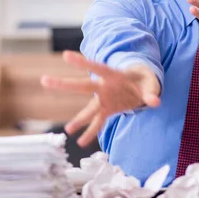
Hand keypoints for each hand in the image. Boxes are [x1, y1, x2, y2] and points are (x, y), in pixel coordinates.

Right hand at [40, 51, 160, 146]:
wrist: (142, 85)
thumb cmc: (145, 79)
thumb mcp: (151, 82)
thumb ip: (151, 91)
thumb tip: (154, 101)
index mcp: (113, 74)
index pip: (96, 66)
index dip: (82, 61)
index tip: (65, 55)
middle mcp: (104, 86)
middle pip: (83, 86)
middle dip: (64, 84)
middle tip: (44, 81)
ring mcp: (104, 99)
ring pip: (88, 109)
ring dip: (78, 120)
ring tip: (67, 130)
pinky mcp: (107, 109)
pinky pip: (97, 122)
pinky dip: (90, 133)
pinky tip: (81, 142)